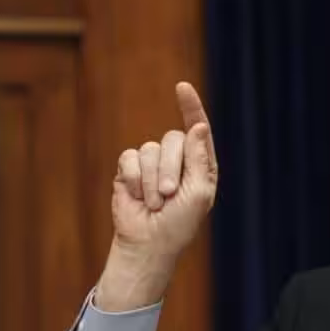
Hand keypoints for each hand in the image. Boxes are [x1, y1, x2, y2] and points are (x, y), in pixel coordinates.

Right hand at [95, 82, 217, 310]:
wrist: (149, 243)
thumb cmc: (180, 222)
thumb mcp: (199, 192)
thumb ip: (199, 158)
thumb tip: (198, 125)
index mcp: (200, 163)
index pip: (197, 129)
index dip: (191, 107)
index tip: (182, 87)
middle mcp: (178, 159)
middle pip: (173, 138)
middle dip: (170, 168)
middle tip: (169, 194)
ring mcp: (153, 164)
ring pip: (150, 148)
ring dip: (152, 179)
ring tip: (155, 202)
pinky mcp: (129, 170)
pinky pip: (130, 158)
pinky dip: (134, 178)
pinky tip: (137, 196)